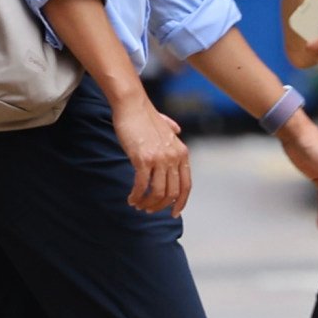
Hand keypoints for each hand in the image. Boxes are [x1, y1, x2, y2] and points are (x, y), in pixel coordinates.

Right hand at [112, 93, 191, 215]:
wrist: (132, 104)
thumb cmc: (145, 114)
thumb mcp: (164, 123)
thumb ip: (172, 128)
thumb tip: (177, 129)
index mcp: (182, 152)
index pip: (186, 185)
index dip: (181, 202)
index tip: (173, 213)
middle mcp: (174, 157)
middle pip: (171, 193)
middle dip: (160, 206)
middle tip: (148, 209)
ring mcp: (160, 159)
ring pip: (157, 193)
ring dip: (147, 203)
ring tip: (138, 205)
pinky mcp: (143, 159)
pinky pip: (141, 186)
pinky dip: (136, 196)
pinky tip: (131, 199)